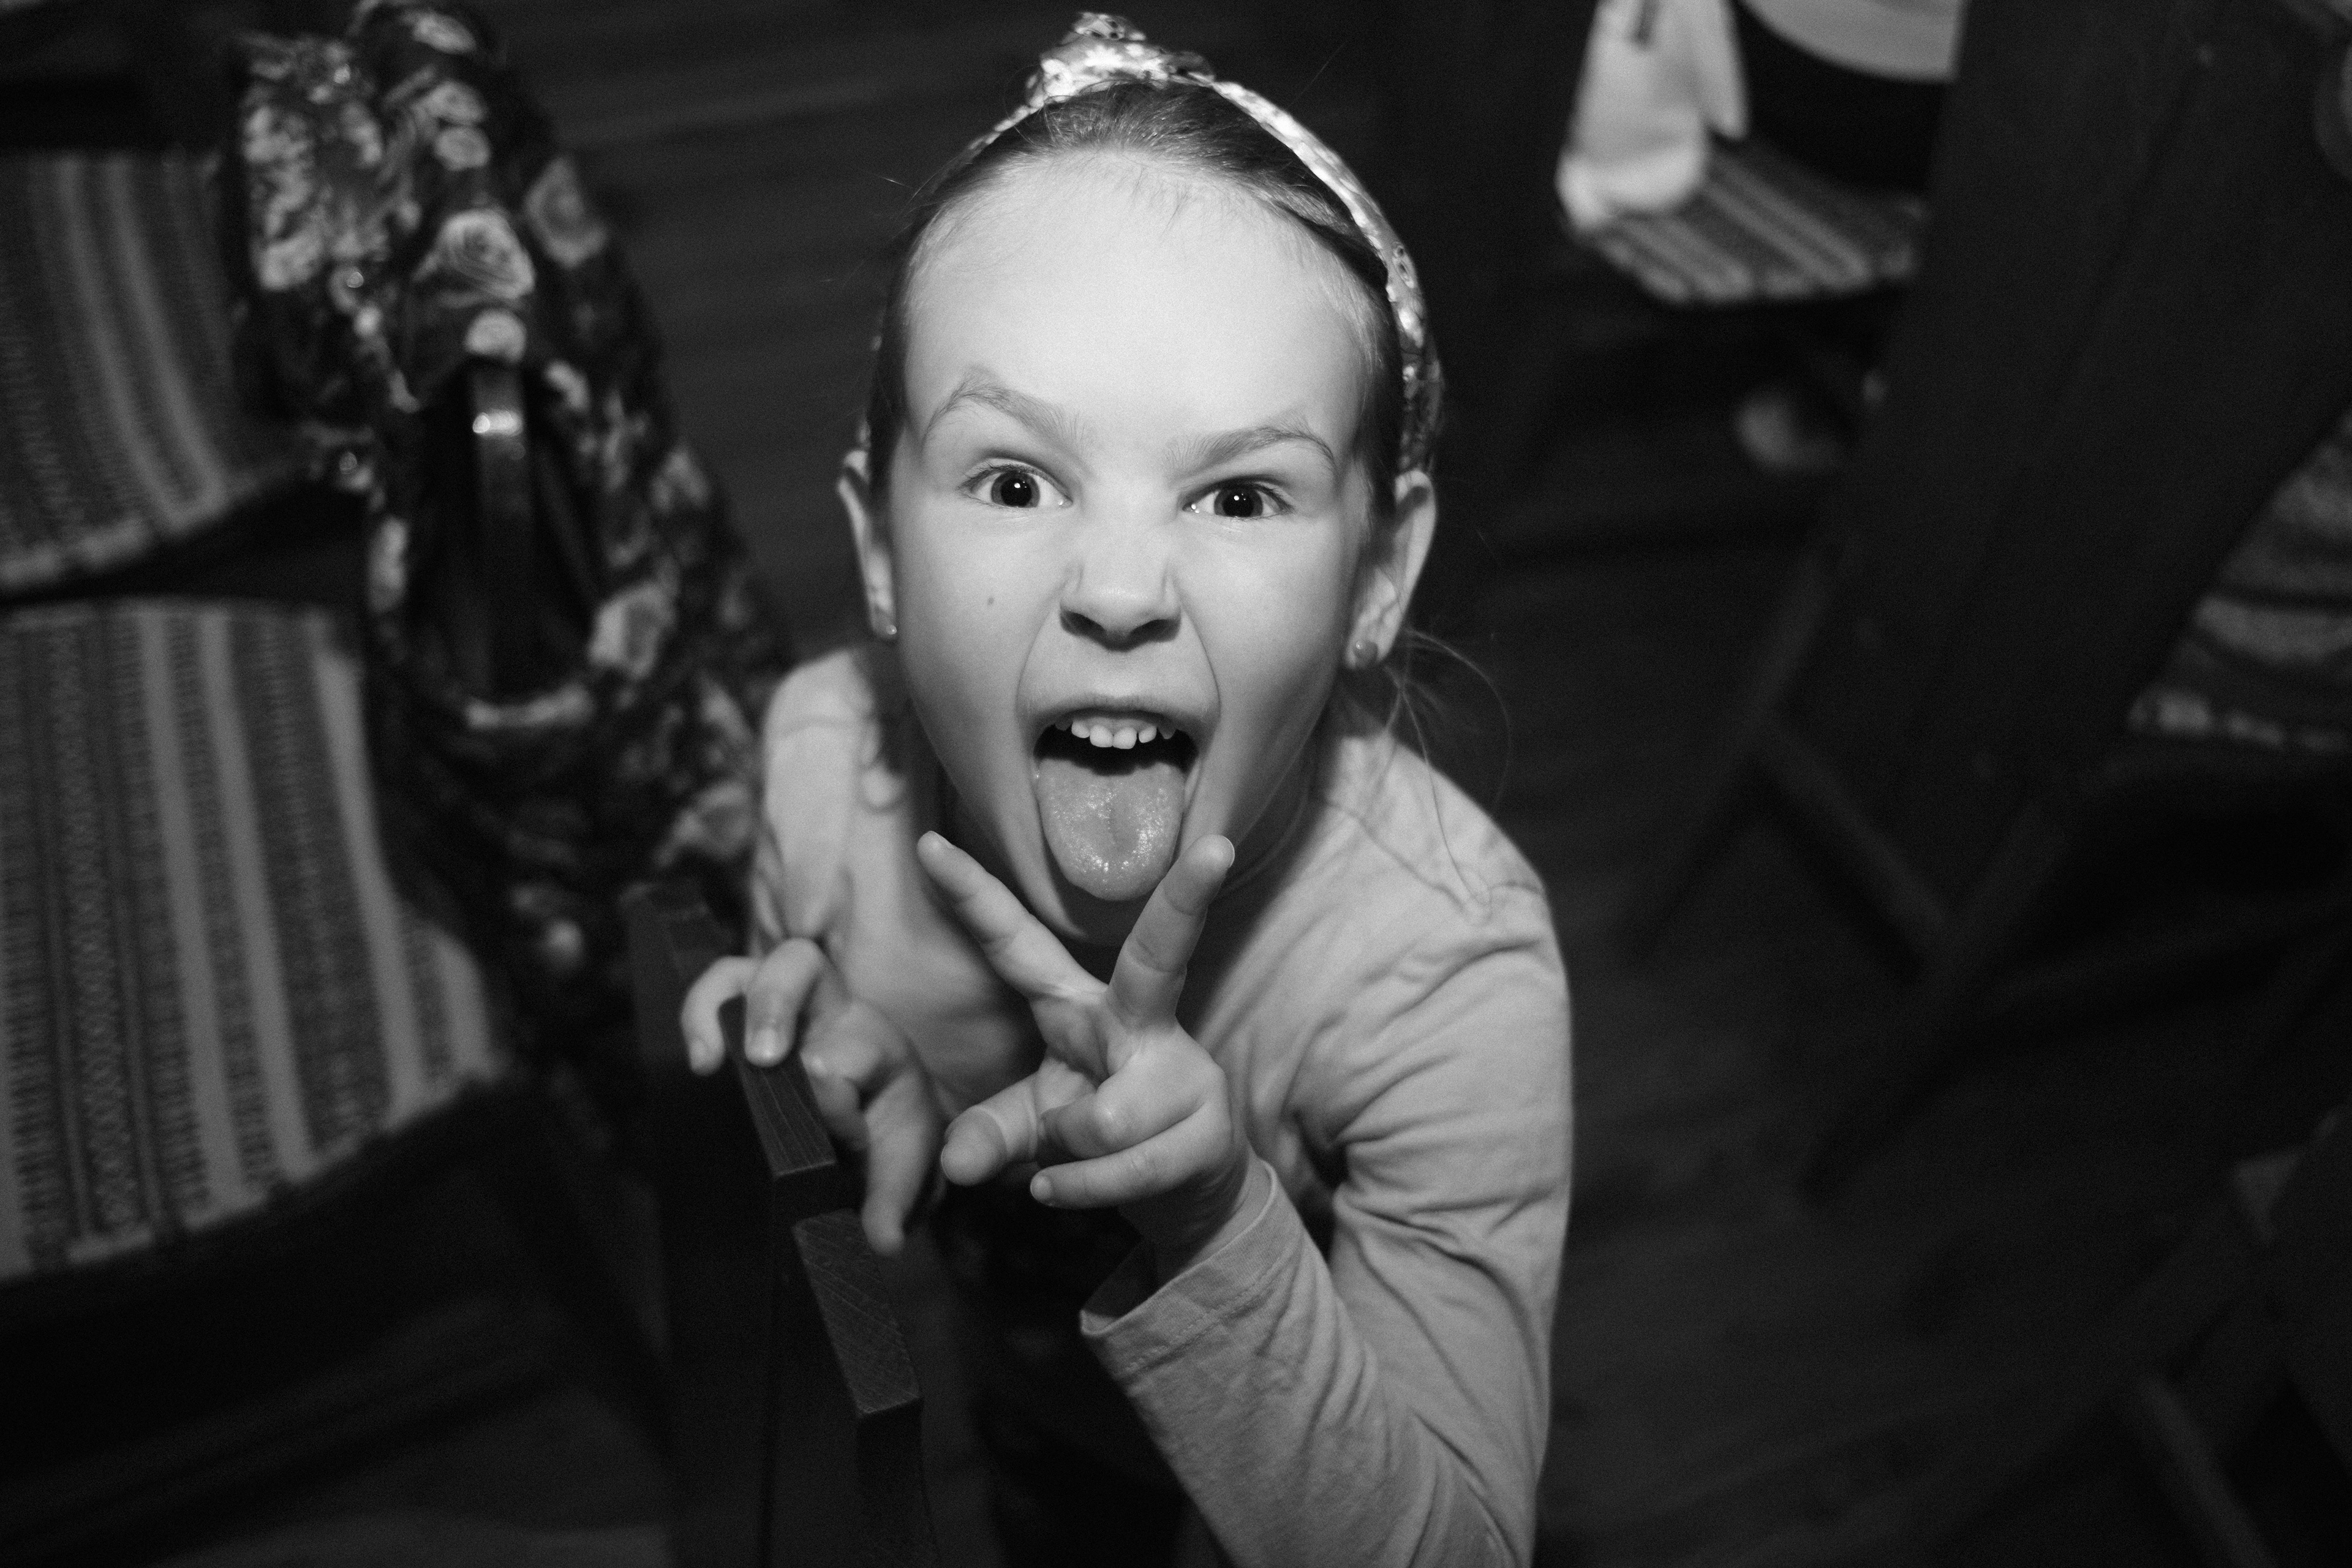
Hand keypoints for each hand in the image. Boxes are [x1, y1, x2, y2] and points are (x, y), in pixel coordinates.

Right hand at [681, 939, 941, 1255]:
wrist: (880, 1130)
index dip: (835, 1099)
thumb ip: (894, 1199)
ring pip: (748, 966)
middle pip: (803, 967)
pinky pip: (721, 990)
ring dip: (722, 1004)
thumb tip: (882, 1240)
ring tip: (708, 1058)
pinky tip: (698, 1062)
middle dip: (774, 1004)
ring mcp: (790, 1009)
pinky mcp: (751, 1016)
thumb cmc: (889, 1142)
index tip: (835, 1142)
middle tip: (760, 1058)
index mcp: (880, 1048)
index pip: (850, 1052)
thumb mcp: (903, 1172)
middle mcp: (835, 1013)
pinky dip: (701, 1014)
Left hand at [916, 831, 1255, 1276]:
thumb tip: (955, 1166)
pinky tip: (1075, 1186)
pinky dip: (1085, 1190)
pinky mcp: (1212, 1126)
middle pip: (1157, 955)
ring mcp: (1184, 1070)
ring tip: (1071, 1161)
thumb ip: (989, 1134)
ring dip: (1066, 1159)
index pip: (1017, 944)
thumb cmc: (1099, 1138)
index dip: (971, 896)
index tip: (927, 842)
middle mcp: (1139, 1020)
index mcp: (1080, 1004)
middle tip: (1217, 848)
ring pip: (1100, 1121)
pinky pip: (1124, 1168)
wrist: (1190, 1192)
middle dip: (1186, 898)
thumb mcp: (1031, 1126)